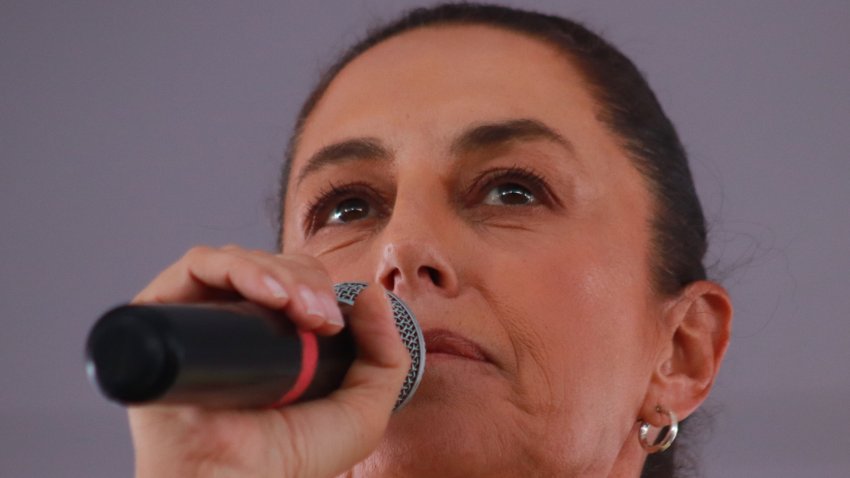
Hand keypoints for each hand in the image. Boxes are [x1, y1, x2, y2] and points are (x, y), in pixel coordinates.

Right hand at [127, 245, 409, 477]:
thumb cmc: (289, 458)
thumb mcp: (363, 410)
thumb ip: (387, 356)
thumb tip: (372, 294)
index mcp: (277, 337)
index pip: (300, 281)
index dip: (321, 288)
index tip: (335, 321)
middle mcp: (236, 322)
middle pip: (275, 264)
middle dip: (306, 281)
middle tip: (320, 319)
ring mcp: (201, 317)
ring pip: (241, 258)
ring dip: (279, 273)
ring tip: (297, 309)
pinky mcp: (165, 314)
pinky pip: (198, 264)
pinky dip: (238, 266)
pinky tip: (268, 295)